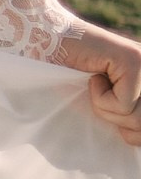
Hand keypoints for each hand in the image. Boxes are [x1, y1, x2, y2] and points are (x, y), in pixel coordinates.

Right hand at [61, 21, 140, 147]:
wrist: (46, 38)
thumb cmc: (68, 75)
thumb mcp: (105, 105)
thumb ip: (127, 117)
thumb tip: (135, 140)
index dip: (132, 133)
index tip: (111, 109)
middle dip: (118, 120)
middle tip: (102, 96)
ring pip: (136, 118)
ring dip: (105, 108)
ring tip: (95, 83)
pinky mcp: (133, 61)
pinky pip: (122, 104)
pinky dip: (99, 97)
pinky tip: (93, 75)